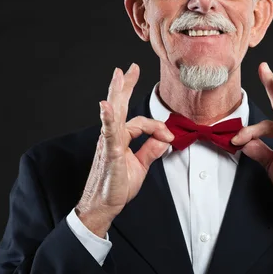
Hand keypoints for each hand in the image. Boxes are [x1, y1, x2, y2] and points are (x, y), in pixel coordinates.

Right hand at [76, 63, 173, 236]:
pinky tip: (107, 106)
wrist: (103, 205)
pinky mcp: (109, 153)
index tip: (169, 137)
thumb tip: (164, 141)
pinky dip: (108, 118)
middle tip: (129, 68)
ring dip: (117, 93)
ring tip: (118, 75)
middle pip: (120, 106)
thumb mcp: (140, 166)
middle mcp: (112, 136)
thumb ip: (150, 151)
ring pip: (115, 114)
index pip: (142, 122)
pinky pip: (109, 133)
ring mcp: (109, 143)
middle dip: (125, 85)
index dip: (158, 127)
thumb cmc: (116, 186)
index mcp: (120, 138)